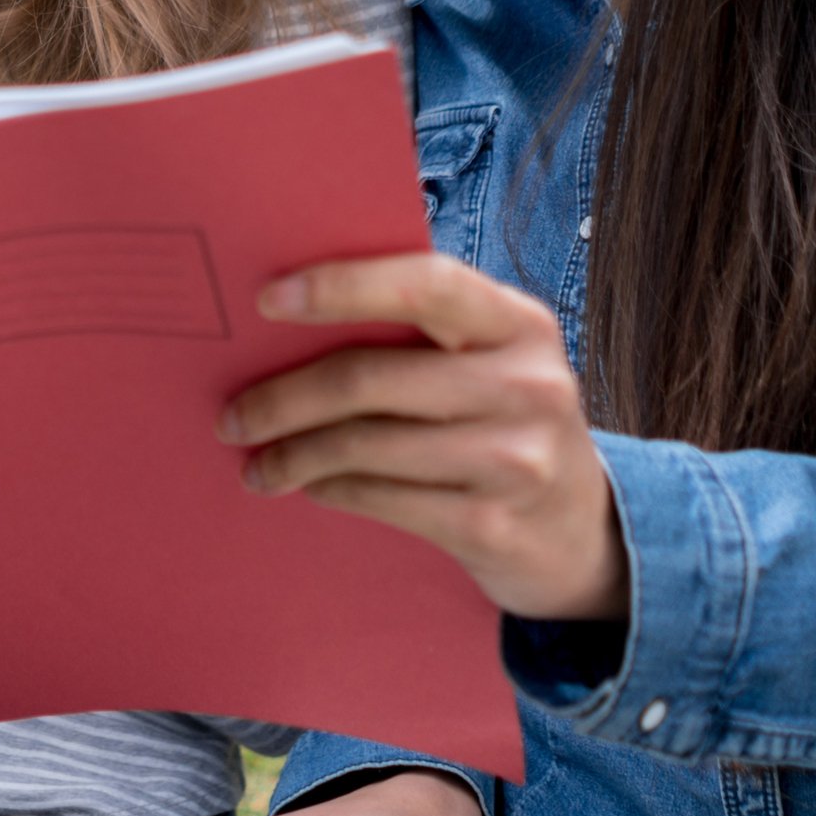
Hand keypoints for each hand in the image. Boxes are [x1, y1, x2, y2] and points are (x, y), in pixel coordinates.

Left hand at [222, 254, 629, 621]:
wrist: (584, 533)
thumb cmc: (506, 422)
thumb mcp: (491, 362)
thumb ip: (422, 332)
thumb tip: (286, 321)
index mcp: (519, 323)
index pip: (424, 282)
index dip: (340, 286)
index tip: (266, 299)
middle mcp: (527, 385)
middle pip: (370, 377)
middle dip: (283, 396)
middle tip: (231, 415)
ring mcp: (514, 460)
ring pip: (364, 445)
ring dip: (293, 454)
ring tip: (258, 460)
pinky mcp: (490, 525)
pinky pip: (380, 498)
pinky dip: (328, 489)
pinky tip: (307, 485)